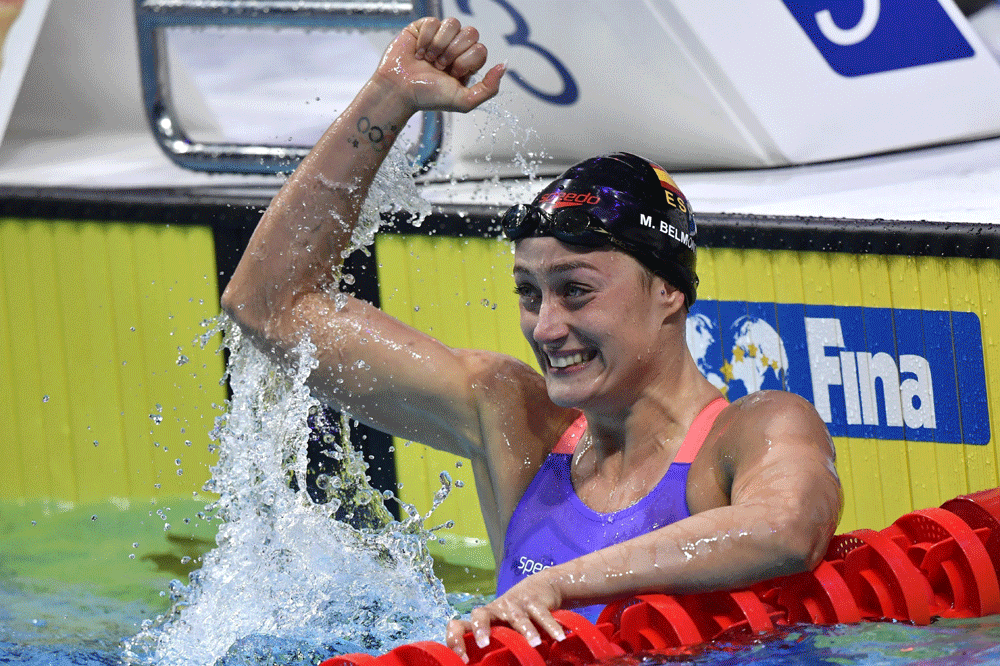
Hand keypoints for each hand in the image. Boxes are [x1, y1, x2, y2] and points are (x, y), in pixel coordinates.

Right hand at [374, 17, 504, 113]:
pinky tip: (418, 51)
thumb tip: (504, 65)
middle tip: (439, 66)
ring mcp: (439, 37)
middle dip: (454, 52)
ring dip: (440, 44)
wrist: (399, 91)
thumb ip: (489, 89)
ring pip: (453, 23)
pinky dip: (426, 38)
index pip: (480, 49)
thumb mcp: (463, 101)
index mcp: (467, 63)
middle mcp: (455, 48)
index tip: (452, 73)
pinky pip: (434, 21)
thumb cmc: (428, 97)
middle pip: (471, 33)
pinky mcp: (423, 28)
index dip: (466, 61)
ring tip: (429, 59)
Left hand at [445, 570, 566, 661]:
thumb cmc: (516, 616)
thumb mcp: (504, 628)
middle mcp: (495, 610)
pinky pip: (542, 614)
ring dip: (526, 630)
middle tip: (483, 643)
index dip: (455, 639)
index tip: (462, 658)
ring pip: (517, 617)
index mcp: (484, 620)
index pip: (460, 625)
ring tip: (534, 644)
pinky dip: (551, 626)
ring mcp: (514, 605)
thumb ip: (496, 645)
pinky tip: (559, 637)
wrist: (541, 587)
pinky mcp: (534, 601)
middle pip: (480, 614)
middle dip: (480, 628)